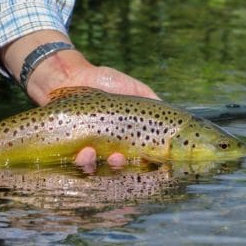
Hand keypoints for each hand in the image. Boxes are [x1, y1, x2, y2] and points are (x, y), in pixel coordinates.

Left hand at [0, 30, 159, 170]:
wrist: (71, 76)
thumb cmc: (104, 81)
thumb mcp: (133, 88)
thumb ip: (152, 101)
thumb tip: (174, 120)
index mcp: (129, 137)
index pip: (142, 158)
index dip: (148, 165)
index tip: (149, 163)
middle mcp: (112, 148)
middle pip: (121, 169)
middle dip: (120, 167)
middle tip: (118, 157)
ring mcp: (92, 151)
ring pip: (98, 170)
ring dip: (97, 166)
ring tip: (91, 153)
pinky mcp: (72, 151)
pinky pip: (78, 165)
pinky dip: (82, 162)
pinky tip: (83, 152)